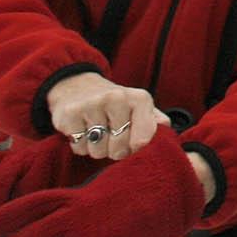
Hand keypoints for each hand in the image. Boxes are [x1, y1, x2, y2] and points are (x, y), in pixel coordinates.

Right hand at [45, 71, 165, 160]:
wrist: (78, 85)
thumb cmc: (115, 104)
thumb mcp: (139, 106)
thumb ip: (155, 121)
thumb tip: (166, 135)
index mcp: (140, 98)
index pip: (143, 140)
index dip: (136, 149)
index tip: (132, 144)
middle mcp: (117, 98)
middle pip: (119, 149)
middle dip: (115, 151)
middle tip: (111, 137)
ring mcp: (92, 105)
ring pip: (98, 151)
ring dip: (97, 149)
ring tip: (97, 132)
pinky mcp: (70, 114)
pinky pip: (80, 148)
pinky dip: (81, 145)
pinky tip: (82, 130)